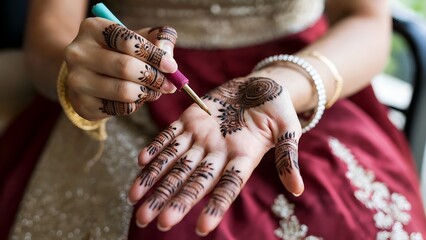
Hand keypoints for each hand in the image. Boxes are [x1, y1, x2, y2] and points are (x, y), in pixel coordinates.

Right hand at [64, 18, 177, 120]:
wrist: (90, 73)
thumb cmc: (120, 52)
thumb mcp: (138, 38)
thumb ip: (158, 38)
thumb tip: (168, 54)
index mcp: (92, 29)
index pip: (128, 40)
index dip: (154, 55)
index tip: (171, 66)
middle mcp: (78, 53)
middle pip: (125, 67)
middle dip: (153, 77)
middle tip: (168, 85)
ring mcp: (77, 80)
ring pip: (123, 91)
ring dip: (146, 93)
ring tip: (155, 91)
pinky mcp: (82, 104)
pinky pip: (119, 108)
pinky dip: (135, 105)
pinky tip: (137, 98)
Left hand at [128, 76, 303, 234]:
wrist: (259, 85)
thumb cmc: (278, 108)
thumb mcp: (288, 130)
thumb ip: (288, 157)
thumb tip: (298, 190)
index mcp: (243, 158)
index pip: (228, 187)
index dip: (216, 206)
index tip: (201, 228)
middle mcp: (218, 153)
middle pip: (193, 181)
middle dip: (173, 200)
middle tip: (152, 221)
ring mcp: (202, 137)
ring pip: (175, 162)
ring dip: (155, 181)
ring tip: (135, 201)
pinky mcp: (190, 119)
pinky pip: (169, 135)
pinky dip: (155, 147)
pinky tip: (140, 162)